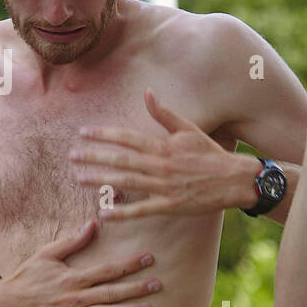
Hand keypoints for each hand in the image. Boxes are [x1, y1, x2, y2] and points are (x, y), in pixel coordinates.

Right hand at [0, 220, 159, 306]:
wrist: (4, 306)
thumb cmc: (26, 277)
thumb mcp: (46, 255)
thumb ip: (71, 242)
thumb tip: (92, 225)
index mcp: (72, 277)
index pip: (107, 269)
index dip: (129, 264)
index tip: (149, 258)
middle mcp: (75, 298)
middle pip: (112, 292)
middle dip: (137, 288)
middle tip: (158, 285)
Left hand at [70, 89, 246, 217]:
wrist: (234, 179)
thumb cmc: (209, 153)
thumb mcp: (187, 129)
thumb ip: (163, 113)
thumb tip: (147, 93)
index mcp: (163, 145)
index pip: (126, 138)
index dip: (103, 135)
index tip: (83, 133)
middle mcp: (160, 165)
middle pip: (120, 160)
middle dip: (94, 157)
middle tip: (72, 156)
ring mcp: (164, 186)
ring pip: (126, 182)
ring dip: (100, 180)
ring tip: (79, 178)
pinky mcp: (170, 205)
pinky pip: (142, 210)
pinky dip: (122, 213)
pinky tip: (104, 213)